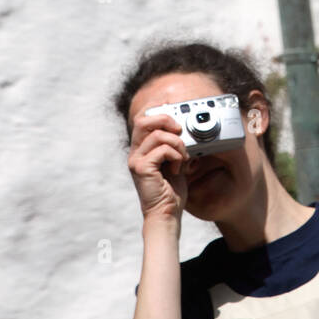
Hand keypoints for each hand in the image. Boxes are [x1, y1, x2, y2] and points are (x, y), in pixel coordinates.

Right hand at [127, 108, 189, 224]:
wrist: (167, 213)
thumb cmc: (171, 191)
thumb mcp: (175, 162)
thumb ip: (175, 146)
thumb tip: (183, 129)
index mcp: (142, 149)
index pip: (142, 119)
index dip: (156, 108)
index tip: (169, 104)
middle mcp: (135, 153)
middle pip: (144, 120)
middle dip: (165, 119)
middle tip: (179, 130)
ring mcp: (136, 160)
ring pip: (157, 134)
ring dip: (177, 143)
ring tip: (182, 157)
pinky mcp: (141, 168)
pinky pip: (162, 149)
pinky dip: (176, 155)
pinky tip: (177, 167)